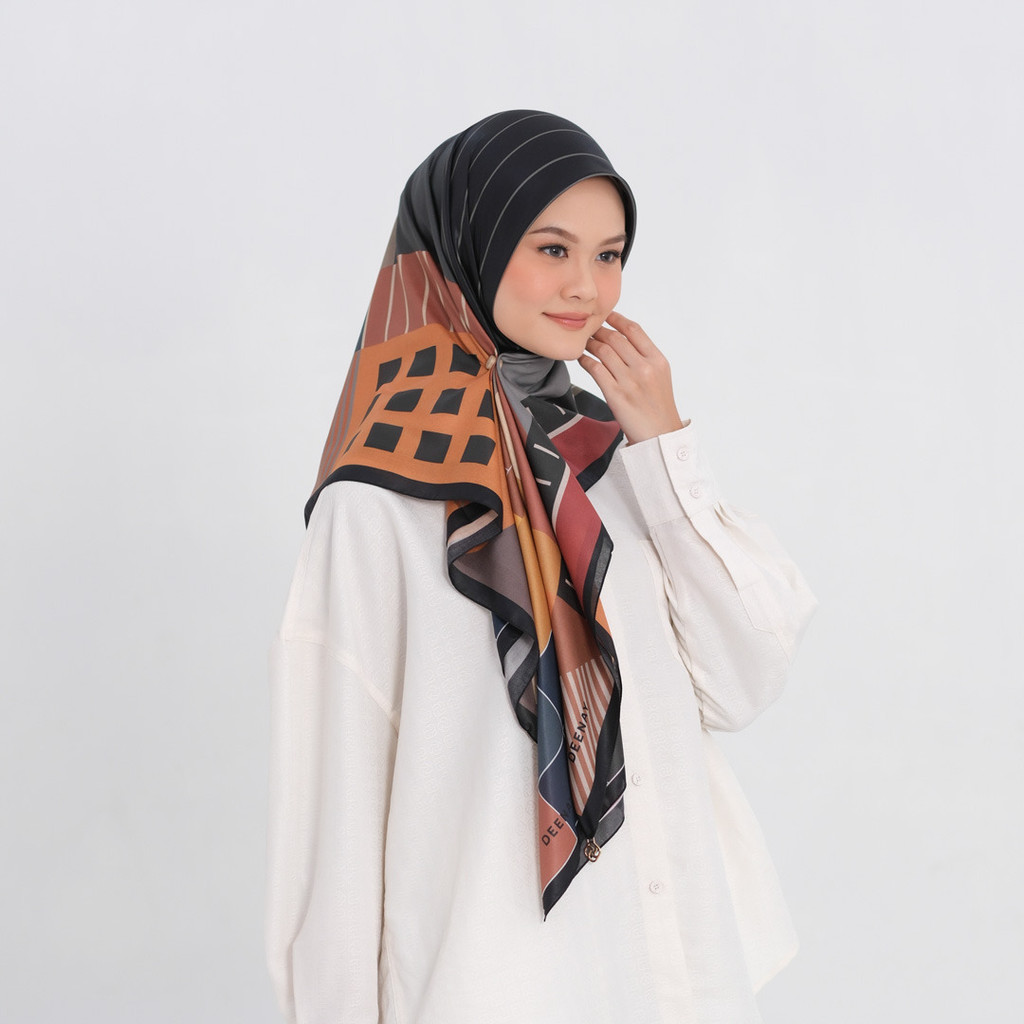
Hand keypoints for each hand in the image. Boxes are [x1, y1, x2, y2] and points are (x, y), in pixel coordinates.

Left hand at [578, 311, 685, 443]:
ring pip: (603, 351)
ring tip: (583, 343)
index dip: (616, 319)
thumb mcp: (660, 375)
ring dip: (590, 344)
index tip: (605, 315)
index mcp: (658, 360)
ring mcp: (630, 381)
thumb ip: (644, 356)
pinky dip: (585, 360)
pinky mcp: (616, 395)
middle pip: (616, 338)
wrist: (659, 435)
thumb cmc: (657, 405)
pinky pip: (595, 369)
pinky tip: (581, 359)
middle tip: (589, 330)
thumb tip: (622, 336)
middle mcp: (645, 368)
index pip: (634, 330)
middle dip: (599, 331)